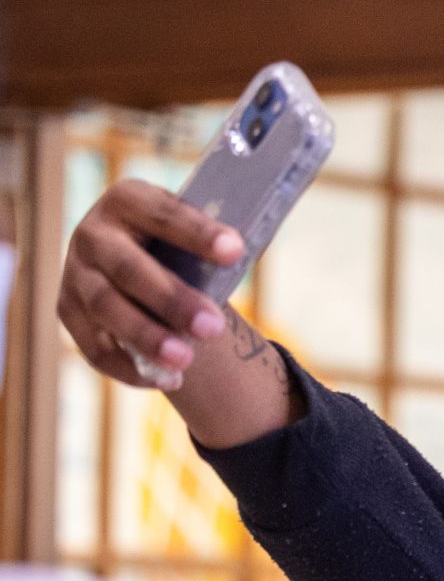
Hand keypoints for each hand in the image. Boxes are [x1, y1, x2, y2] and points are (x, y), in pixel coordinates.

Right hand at [59, 179, 297, 447]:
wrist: (135, 259)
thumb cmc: (177, 246)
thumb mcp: (189, 234)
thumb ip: (208, 248)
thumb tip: (236, 261)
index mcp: (127, 201)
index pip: (161, 214)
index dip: (197, 232)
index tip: (235, 251)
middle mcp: (93, 234)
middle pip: (128, 268)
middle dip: (171, 300)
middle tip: (213, 328)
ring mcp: (75, 274)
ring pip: (106, 309)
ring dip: (147, 337)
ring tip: (185, 361)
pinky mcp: (68, 312)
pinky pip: (95, 346)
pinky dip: (131, 367)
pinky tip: (168, 379)